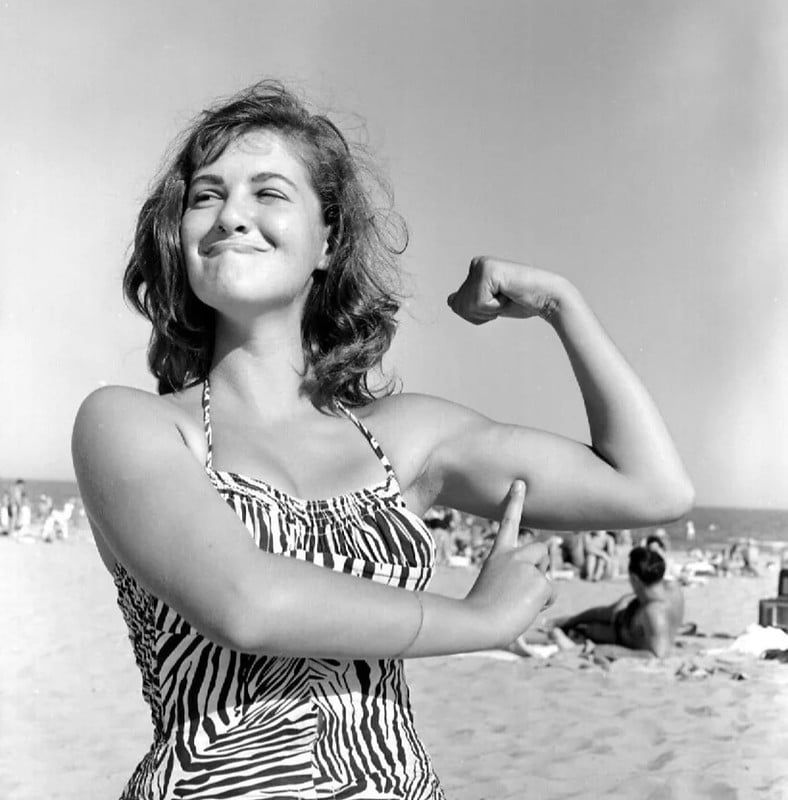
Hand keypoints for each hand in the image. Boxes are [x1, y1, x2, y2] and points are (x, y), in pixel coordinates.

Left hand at [447, 256, 572, 325]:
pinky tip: (508, 294)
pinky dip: (494, 307)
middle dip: (481, 313)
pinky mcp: (487, 271)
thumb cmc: (522, 302)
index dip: (477, 314)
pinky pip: (478, 303)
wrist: (547, 298)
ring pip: (466, 306)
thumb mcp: (490, 306)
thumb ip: (470, 302)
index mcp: (474, 271)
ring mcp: (481, 266)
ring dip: (488, 310)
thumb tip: (450, 300)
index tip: (499, 302)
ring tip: (506, 296)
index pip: (456, 306)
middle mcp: (475, 264)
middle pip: (458, 306)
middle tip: (504, 300)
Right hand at [464, 481, 555, 646]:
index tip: (520, 482)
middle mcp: (514, 555)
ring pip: (547, 577)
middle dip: (541, 565)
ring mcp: (527, 566)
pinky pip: (551, 593)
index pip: (508, 522)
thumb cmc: (480, 614)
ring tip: (517, 603)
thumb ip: (515, 585)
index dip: (515, 501)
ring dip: (539, 592)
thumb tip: (538, 608)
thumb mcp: (495, 592)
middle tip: (522, 588)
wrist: (478, 622)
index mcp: (498, 555)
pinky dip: (543, 604)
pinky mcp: (540, 580)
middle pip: (542, 550)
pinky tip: (524, 608)